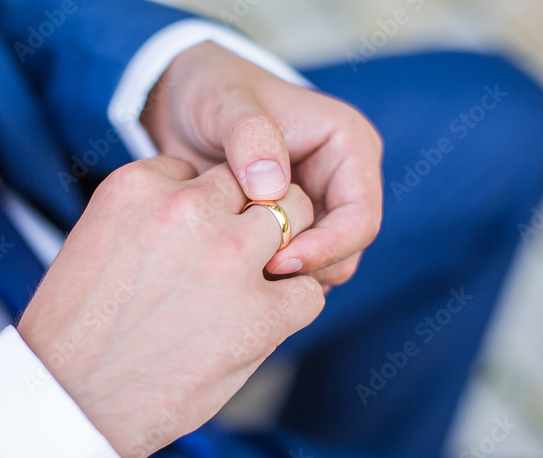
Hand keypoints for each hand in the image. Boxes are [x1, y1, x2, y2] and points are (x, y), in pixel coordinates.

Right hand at [17, 158, 322, 457]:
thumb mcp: (94, 240)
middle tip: (240, 256)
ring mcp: (227, 259)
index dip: (207, 207)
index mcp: (137, 186)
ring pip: (296, 220)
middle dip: (255, 214)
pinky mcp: (260, 314)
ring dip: (286, 249)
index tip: (194, 241)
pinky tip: (264, 323)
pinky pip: (307, 290)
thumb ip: (150, 216)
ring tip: (259, 285)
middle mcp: (186, 210)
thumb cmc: (75, 331)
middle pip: (255, 183)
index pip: (201, 170)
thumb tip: (204, 214)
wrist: (70, 403)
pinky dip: (294, 305)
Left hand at [141, 41, 382, 288]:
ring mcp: (319, 208)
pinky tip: (230, 272)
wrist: (181, 106)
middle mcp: (343, 181)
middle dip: (305, 270)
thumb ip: (249, 136)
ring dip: (286, 280)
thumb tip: (272, 187)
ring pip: (322, 268)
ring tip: (237, 272)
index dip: (326, 249)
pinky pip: (293, 268)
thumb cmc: (210, 91)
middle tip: (251, 275)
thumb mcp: (224, 102)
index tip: (276, 262)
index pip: (360, 219)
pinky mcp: (293, 228)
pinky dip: (267, 278)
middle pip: (346, 252)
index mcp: (349, 146)